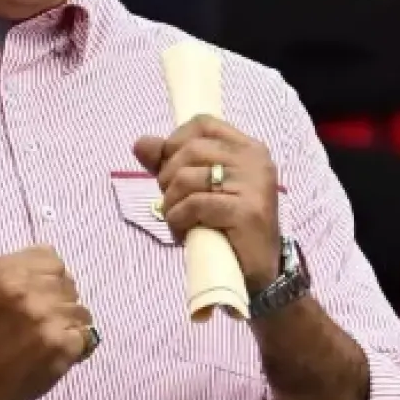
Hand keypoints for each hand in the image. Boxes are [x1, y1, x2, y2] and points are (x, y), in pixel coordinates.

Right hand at [0, 246, 96, 399]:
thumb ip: (21, 268)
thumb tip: (58, 267)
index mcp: (4, 271)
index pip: (52, 258)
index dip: (49, 277)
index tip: (40, 292)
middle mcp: (24, 290)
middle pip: (68, 282)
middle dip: (59, 299)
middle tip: (42, 318)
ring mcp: (45, 317)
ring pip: (80, 309)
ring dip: (68, 323)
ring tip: (47, 335)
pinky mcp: (61, 343)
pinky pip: (86, 333)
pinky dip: (75, 343)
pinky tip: (55, 348)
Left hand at [133, 115, 282, 291]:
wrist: (259, 275)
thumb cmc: (228, 228)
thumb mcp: (199, 189)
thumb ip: (172, 163)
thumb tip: (140, 143)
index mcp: (248, 148)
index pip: (202, 124)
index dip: (175, 141)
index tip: (169, 168)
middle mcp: (255, 161)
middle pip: (190, 149)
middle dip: (167, 177)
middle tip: (171, 203)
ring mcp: (254, 185)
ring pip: (187, 177)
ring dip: (170, 203)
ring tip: (178, 221)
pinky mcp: (247, 211)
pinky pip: (195, 204)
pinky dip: (179, 219)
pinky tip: (184, 232)